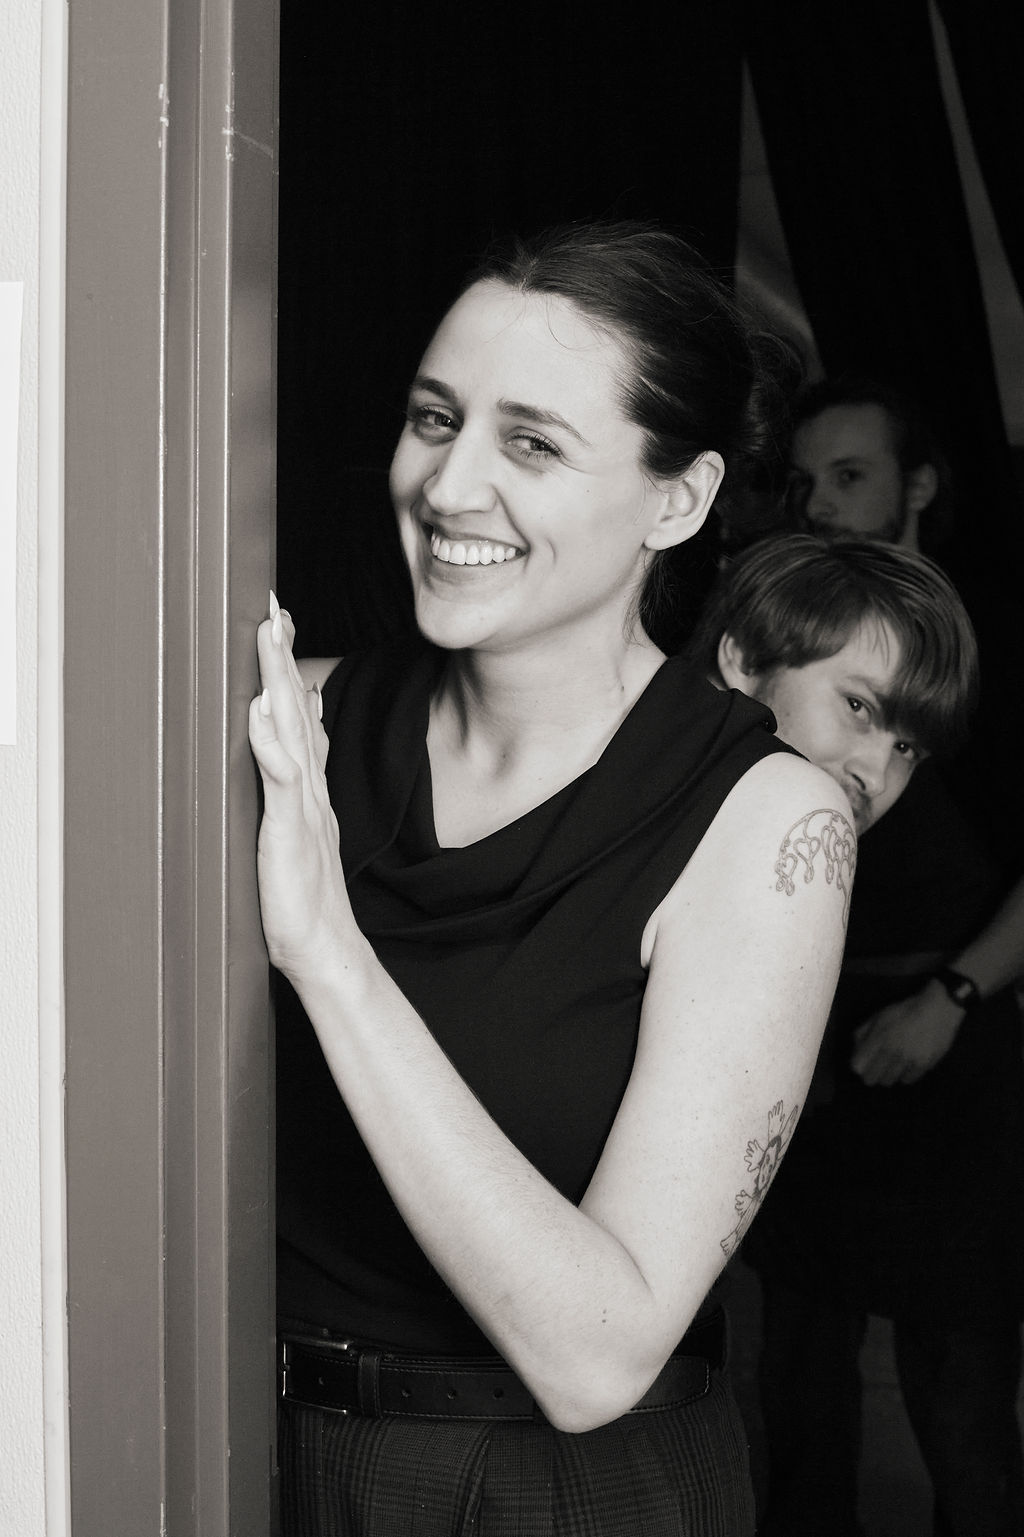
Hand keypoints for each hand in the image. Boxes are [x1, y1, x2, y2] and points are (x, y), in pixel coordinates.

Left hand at [248, 595, 353, 978]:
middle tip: (272, 605)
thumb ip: (294, 781)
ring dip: (278, 680)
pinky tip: (261, 712)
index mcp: (304, 785)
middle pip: (292, 708)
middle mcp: (305, 786)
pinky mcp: (290, 830)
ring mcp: (300, 805)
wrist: (323, 944)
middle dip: (280, 654)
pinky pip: (283, 781)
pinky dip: (272, 744)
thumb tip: (291, 734)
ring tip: (268, 634)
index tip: (276, 619)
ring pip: (289, 730)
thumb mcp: (296, 827)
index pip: (295, 713)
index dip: (284, 665)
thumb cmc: (302, 894)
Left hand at [849, 980, 963, 1085]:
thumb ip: (863, 1032)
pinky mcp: (924, 1065)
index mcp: (878, 1037)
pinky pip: (907, 1080)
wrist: (938, 1009)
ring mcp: (908, 1060)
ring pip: (889, 1081)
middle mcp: (891, 1052)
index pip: (857, 1066)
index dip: (859, 1065)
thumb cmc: (905, 1010)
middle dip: (871, 1074)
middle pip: (871, 1079)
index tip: (864, 1061)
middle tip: (877, 1067)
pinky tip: (907, 1065)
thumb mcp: (879, 1015)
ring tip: (893, 1064)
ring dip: (888, 1075)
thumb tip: (856, 1049)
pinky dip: (904, 1075)